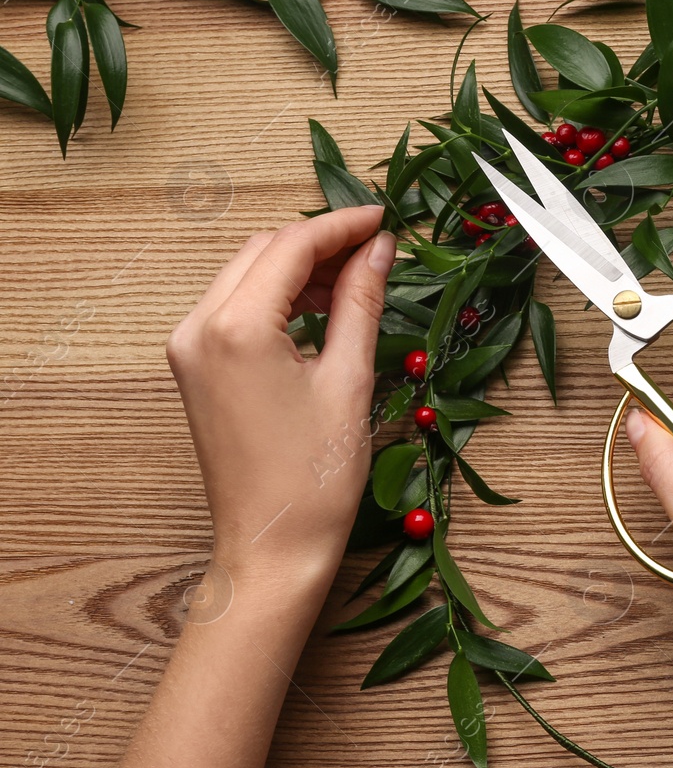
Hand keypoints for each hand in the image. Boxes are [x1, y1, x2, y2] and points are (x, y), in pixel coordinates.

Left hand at [165, 205, 393, 602]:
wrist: (272, 547)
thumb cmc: (315, 477)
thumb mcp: (350, 380)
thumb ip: (360, 302)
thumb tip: (379, 250)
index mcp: (234, 328)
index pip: (290, 246)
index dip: (342, 226)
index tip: (386, 220)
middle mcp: (198, 329)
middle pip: (263, 252)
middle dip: (320, 242)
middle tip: (378, 246)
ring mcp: (189, 349)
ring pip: (247, 276)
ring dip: (300, 268)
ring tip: (359, 278)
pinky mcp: (196, 369)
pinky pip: (237, 308)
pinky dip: (279, 298)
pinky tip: (323, 308)